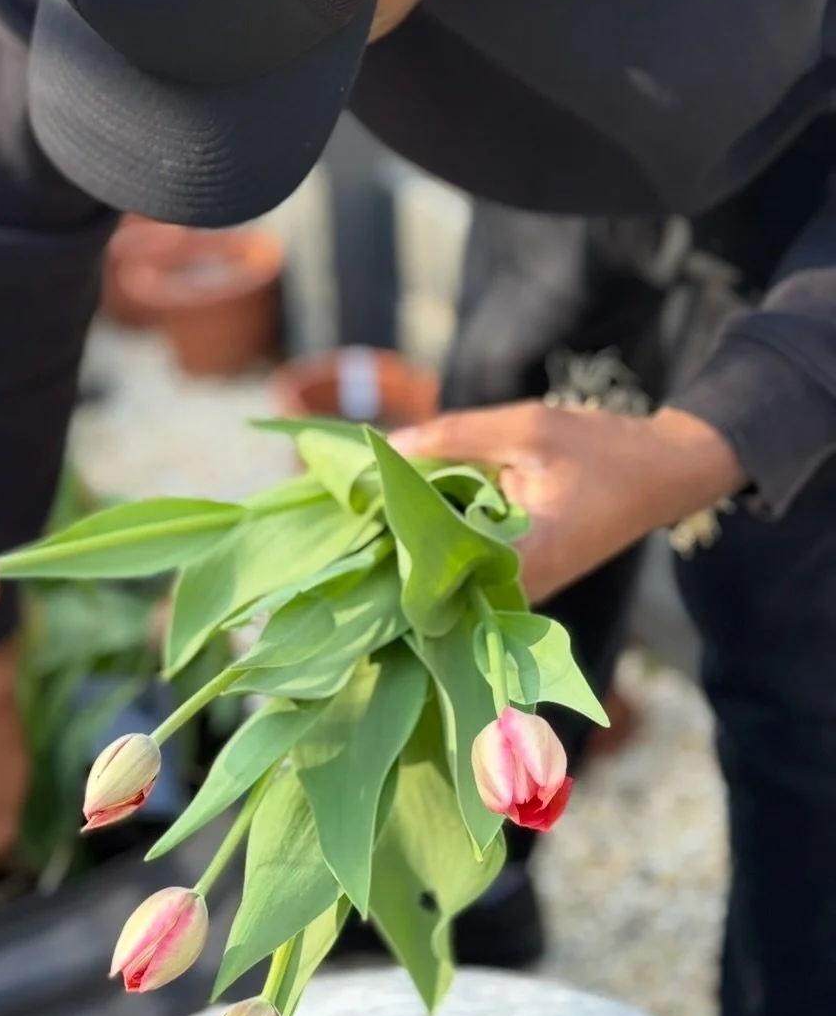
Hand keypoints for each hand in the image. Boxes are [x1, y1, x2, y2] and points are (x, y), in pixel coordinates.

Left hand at [389, 401, 745, 604]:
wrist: (663, 473)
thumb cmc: (601, 449)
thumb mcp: (526, 427)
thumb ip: (454, 437)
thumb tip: (385, 447)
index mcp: (525, 561)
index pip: (436, 572)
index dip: (392, 546)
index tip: (356, 518)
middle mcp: (520, 589)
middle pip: (436, 577)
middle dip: (396, 542)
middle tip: (352, 506)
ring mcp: (521, 587)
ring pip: (449, 571)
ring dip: (417, 538)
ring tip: (373, 504)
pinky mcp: (520, 575)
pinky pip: (467, 561)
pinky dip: (444, 534)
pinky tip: (417, 505)